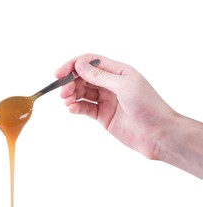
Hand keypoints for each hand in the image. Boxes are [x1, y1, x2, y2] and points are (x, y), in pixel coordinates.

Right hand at [56, 54, 176, 158]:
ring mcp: (106, 100)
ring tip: (66, 101)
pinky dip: (76, 108)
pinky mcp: (103, 115)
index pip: (90, 62)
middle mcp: (110, 84)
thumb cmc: (148, 106)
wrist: (158, 134)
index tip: (59, 73)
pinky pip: (85, 108)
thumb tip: (79, 65)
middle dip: (70, 82)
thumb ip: (100, 76)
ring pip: (82, 93)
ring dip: (71, 95)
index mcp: (118, 72)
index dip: (73, 65)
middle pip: (83, 78)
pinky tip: (72, 109)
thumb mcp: (124, 86)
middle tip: (63, 92)